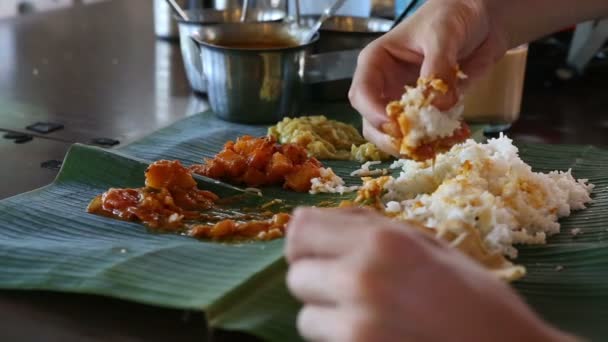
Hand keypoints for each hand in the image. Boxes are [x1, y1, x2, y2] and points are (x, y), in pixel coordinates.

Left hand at [285, 207, 572, 341]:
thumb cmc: (477, 299)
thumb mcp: (428, 246)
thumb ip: (369, 228)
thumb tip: (313, 218)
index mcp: (383, 242)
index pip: (301, 230)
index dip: (304, 240)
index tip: (316, 248)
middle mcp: (361, 279)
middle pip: (296, 275)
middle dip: (316, 278)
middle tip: (346, 285)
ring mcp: (356, 326)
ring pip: (305, 317)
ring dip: (325, 315)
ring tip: (365, 316)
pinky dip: (338, 340)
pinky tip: (373, 336)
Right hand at [349, 0, 507, 153]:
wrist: (482, 17)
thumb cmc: (451, 15)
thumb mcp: (443, 35)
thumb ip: (438, 67)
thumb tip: (437, 104)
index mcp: (376, 63)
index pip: (362, 94)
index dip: (373, 113)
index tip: (394, 125)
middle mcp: (386, 86)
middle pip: (373, 122)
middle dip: (390, 137)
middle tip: (415, 144)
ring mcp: (406, 102)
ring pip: (396, 135)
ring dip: (413, 146)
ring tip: (437, 146)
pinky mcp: (429, 111)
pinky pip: (426, 134)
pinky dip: (438, 142)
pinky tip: (456, 137)